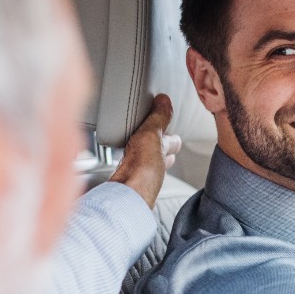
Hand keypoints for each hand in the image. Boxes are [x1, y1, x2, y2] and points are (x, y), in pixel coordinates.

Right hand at [108, 93, 181, 207]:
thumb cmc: (143, 168)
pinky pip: (130, 171)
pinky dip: (128, 165)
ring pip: (147, 165)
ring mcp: (141, 177)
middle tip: (156, 139)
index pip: (173, 142)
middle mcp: (156, 167)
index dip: (172, 134)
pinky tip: (121, 163)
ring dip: (144, 157)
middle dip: (160, 148)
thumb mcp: (153, 134)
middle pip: (162, 156)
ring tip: (137, 149)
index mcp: (163, 153)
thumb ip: (158, 117)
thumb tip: (165, 100)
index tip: (167, 123)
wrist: (127, 193)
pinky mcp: (127, 182)